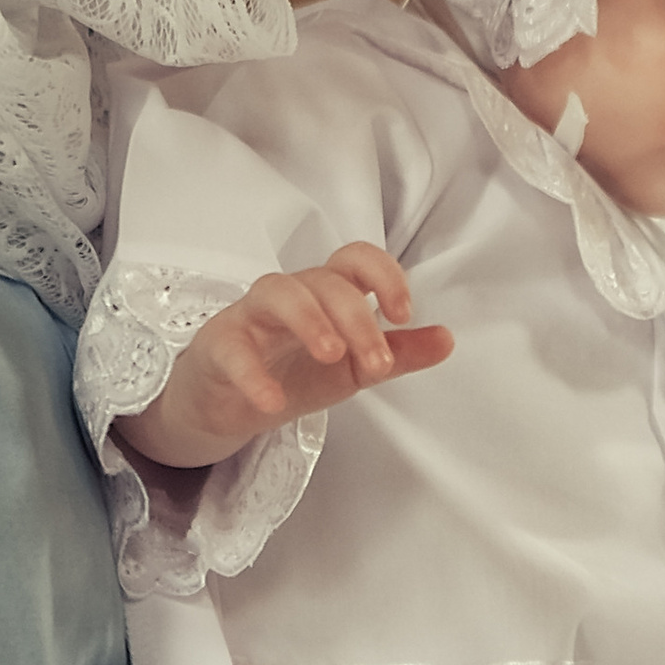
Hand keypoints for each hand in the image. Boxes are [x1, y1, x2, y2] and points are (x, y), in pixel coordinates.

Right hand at [120, 243, 453, 467]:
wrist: (228, 405)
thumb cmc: (290, 371)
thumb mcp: (353, 368)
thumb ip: (397, 354)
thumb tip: (447, 340)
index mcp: (326, 293)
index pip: (355, 259)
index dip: (383, 275)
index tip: (403, 313)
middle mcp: (290, 294)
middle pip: (325, 281)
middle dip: (358, 319)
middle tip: (377, 364)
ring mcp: (250, 315)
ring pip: (278, 292)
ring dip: (311, 321)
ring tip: (333, 356)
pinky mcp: (218, 345)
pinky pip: (233, 349)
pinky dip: (253, 374)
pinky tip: (273, 401)